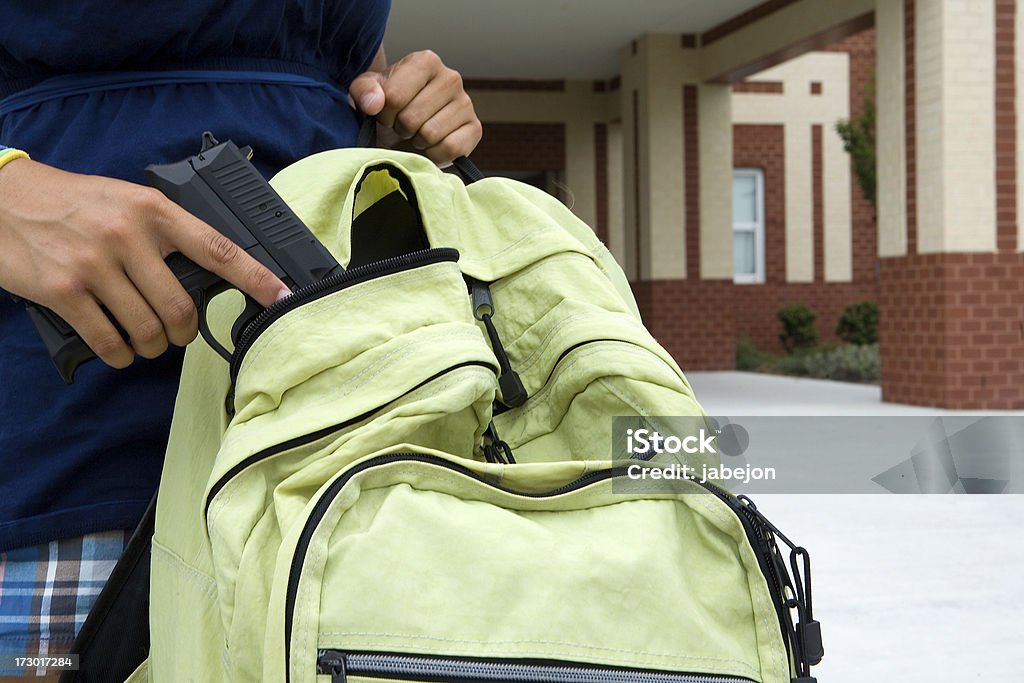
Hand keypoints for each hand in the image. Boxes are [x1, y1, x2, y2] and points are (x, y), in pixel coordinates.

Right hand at [0, 159, 289, 368]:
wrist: (4, 197)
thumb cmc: (76, 204)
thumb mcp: (129, 201)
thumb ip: (166, 233)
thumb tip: (208, 276)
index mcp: (155, 210)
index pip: (218, 248)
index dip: (256, 278)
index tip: (284, 297)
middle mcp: (128, 235)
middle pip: (181, 309)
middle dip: (183, 332)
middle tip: (176, 332)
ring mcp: (94, 264)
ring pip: (148, 331)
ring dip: (151, 347)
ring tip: (144, 339)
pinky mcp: (64, 291)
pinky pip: (109, 342)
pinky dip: (119, 355)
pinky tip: (118, 348)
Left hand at [349, 49, 481, 164]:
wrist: (407, 124)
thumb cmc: (388, 105)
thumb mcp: (367, 93)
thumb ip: (363, 90)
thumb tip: (374, 104)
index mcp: (425, 61)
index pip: (394, 97)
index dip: (383, 114)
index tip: (386, 114)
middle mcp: (451, 77)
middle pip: (411, 119)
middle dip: (401, 129)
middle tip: (403, 126)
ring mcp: (466, 103)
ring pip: (430, 135)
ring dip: (417, 142)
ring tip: (417, 133)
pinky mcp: (475, 129)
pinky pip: (450, 148)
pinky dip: (435, 155)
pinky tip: (431, 146)